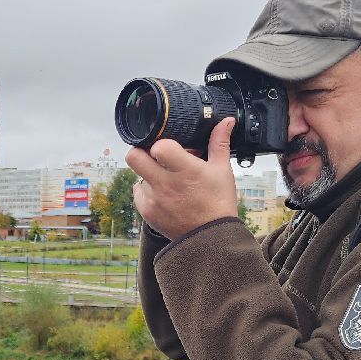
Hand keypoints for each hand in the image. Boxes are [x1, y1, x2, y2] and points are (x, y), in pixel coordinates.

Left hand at [126, 117, 239, 240]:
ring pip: (137, 175)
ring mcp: (154, 199)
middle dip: (142, 152)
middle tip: (154, 156)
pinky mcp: (147, 212)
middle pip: (134, 157)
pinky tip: (164, 194)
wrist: (211, 238)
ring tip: (167, 180)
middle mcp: (165, 184)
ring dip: (149, 174)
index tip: (171, 148)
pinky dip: (147, 191)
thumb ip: (219, 142)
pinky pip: (138, 193)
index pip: (158, 146)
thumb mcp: (222, 171)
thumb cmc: (218, 203)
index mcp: (185, 170)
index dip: (162, 143)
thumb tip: (226, 121)